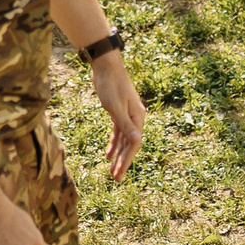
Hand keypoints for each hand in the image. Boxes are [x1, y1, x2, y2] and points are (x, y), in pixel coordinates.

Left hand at [91, 51, 146, 180]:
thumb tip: (137, 142)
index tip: (119, 174)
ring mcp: (127, 115)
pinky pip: (118, 132)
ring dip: (118, 155)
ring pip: (123, 140)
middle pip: (129, 145)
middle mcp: (135, 118)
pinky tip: (108, 154)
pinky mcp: (118, 112)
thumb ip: (125, 125)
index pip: (133, 144)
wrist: (106, 66)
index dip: (126, 160)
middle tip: (116, 179)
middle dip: (123, 162)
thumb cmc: (111, 85)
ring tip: (112, 171)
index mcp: (137, 117)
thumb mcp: (115, 107)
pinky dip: (113, 143)